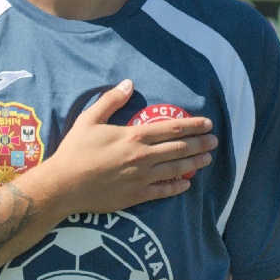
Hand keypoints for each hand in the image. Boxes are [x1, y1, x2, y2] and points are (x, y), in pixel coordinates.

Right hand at [35, 79, 215, 213]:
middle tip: (214, 140)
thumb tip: (128, 83)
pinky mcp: (138, 196)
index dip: (193, 125)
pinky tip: (187, 183)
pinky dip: (179, 186)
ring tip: (207, 158)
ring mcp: (143, 178)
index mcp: (134, 136)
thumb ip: (111, 100)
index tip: (207, 123)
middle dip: (200, 143)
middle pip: (180, 148)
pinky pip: (165, 191)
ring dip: (195, 162)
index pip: (172, 129)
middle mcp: (144, 157)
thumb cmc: (75, 150)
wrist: (64, 185)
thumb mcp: (89, 119)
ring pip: (177, 168)